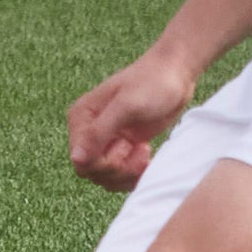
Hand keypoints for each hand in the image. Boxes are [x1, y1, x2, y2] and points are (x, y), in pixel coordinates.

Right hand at [67, 47, 203, 190]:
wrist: (176, 74)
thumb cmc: (151, 84)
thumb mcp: (126, 107)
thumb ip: (99, 133)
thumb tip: (76, 159)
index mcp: (82, 118)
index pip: (81, 161)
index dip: (103, 164)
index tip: (125, 147)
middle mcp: (89, 132)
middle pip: (93, 172)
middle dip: (118, 169)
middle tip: (139, 150)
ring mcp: (107, 140)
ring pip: (107, 177)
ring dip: (128, 172)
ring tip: (145, 151)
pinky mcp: (123, 147)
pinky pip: (121, 174)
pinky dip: (135, 172)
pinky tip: (146, 154)